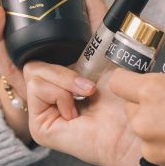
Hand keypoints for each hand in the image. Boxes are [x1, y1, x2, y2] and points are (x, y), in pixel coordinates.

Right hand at [24, 63, 141, 165]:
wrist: (130, 125)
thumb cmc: (121, 99)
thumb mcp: (92, 66)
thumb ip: (70, 55)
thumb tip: (53, 37)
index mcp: (60, 87)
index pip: (43, 59)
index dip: (60, 58)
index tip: (85, 71)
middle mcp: (48, 102)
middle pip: (34, 66)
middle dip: (64, 72)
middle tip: (88, 88)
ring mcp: (42, 116)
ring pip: (34, 75)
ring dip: (65, 83)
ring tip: (83, 99)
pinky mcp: (38, 128)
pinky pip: (37, 89)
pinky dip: (60, 95)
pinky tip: (75, 114)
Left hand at [111, 69, 164, 165]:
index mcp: (155, 93)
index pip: (119, 80)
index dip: (132, 76)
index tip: (149, 76)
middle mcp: (146, 122)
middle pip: (131, 106)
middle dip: (148, 100)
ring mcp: (153, 150)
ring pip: (144, 129)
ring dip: (159, 123)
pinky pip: (158, 149)